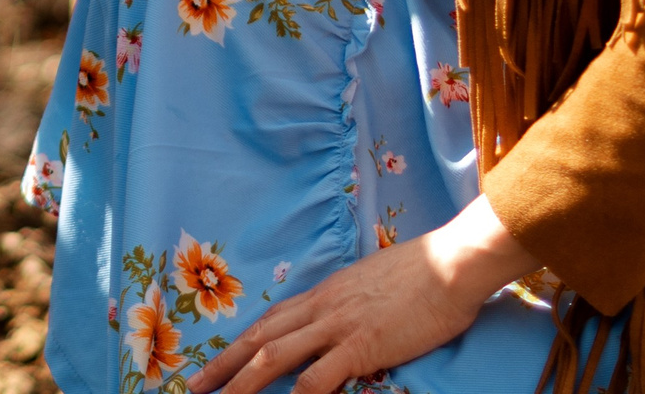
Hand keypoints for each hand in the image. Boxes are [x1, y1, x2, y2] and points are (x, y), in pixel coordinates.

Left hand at [187, 199, 534, 393]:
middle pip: (259, 338)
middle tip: (193, 386)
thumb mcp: (372, 283)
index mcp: (323, 293)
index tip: (216, 361)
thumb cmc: (423, 274)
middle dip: (222, 364)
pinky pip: (319, 377)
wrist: (451, 262)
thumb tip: (340, 320)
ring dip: (241, 383)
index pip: (269, 320)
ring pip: (274, 356)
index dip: (239, 343)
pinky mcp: (360, 345)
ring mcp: (337, 325)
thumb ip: (349, 303)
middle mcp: (320, 307)